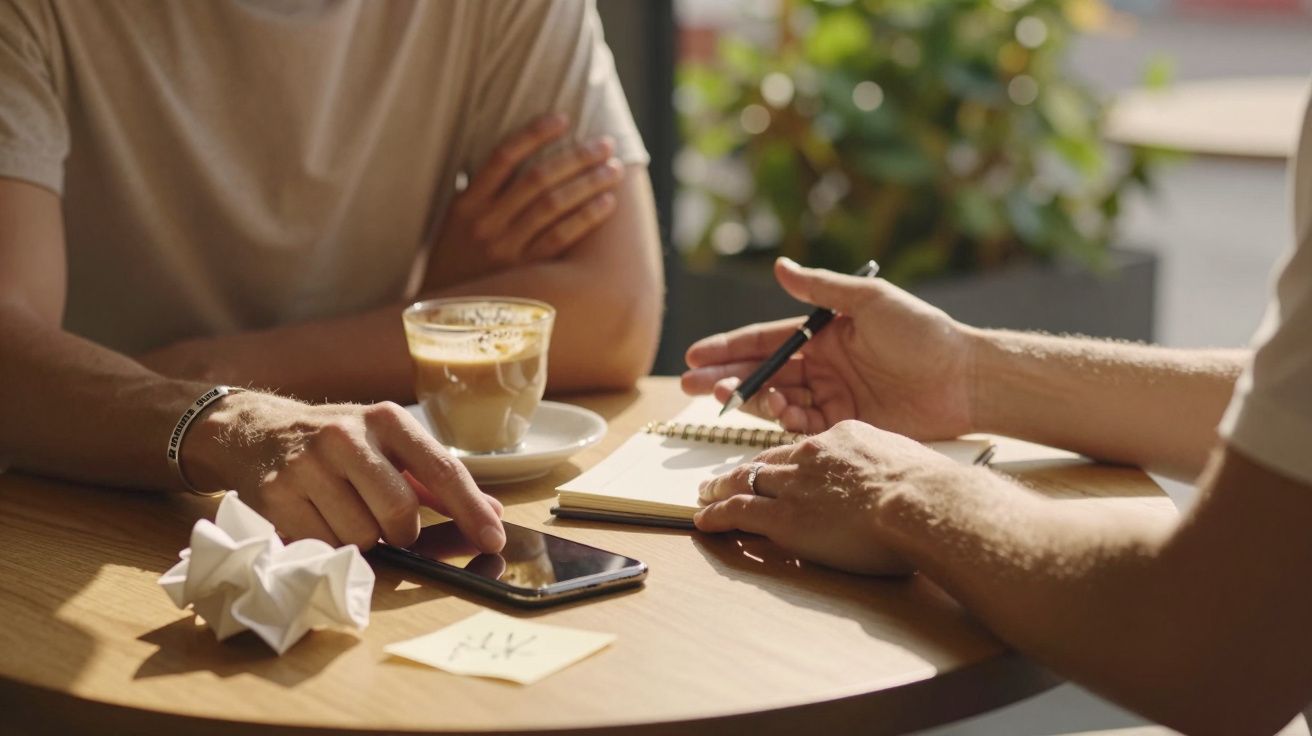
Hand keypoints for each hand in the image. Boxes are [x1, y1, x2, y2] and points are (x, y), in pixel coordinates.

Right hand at [185, 391, 504, 552]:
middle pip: (400, 514)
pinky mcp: (276, 494)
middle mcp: (348, 437)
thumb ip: (435, 479)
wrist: (255, 431)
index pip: (442, 469)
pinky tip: (319, 519)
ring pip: (362, 537)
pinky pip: (324, 546)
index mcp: (387, 420)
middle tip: (388, 524)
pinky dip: (330, 545)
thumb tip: (492, 512)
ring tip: (346, 514)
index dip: (472, 509)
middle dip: (402, 533)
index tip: (495, 537)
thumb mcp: (386, 445)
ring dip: (363, 541)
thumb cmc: (336, 443)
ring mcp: (309, 465)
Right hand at [424, 113, 623, 286]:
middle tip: (605, 143)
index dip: (535, 133)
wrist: (442, 316)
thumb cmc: (456, 260)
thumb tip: (521, 154)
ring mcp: (506, 250)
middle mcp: (486, 224)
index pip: (504, 156)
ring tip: (613, 169)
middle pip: (538, 178)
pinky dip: (586, 218)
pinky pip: (560, 239)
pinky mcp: (525, 274)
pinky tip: (607, 204)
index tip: (564, 118)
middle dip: (576, 156)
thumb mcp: (456, 222)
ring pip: (554, 206)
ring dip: (588, 183)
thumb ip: (483, 191)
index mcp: (466, 204)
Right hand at [681, 258, 976, 440]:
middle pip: (762, 373)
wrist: (964, 378)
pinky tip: (775, 413)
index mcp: (823, 334)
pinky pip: (802, 426)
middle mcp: (822, 366)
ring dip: (750, 400)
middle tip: (691, 386)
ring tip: (728, 398)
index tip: (696, 356)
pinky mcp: (845, 426)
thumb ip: (822, 289)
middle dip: (724, 379)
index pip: (765, 341)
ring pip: (776, 401)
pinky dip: (784, 422)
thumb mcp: (870, 302)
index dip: (730, 348)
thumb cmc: (922, 332)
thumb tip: (780, 266)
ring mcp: (832, 397)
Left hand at [695, 420, 957, 574]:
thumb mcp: (911, 465)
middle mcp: (812, 454)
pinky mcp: (782, 515)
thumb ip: (892, 473)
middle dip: (742, 469)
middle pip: (768, 459)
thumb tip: (900, 491)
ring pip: (746, 480)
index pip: (805, 448)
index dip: (786, 460)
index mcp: (845, 437)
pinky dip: (715, 515)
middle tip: (722, 477)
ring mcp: (794, 483)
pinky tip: (703, 521)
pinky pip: (738, 511)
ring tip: (704, 496)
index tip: (778, 467)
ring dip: (720, 489)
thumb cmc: (932, 492)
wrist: (923, 501)